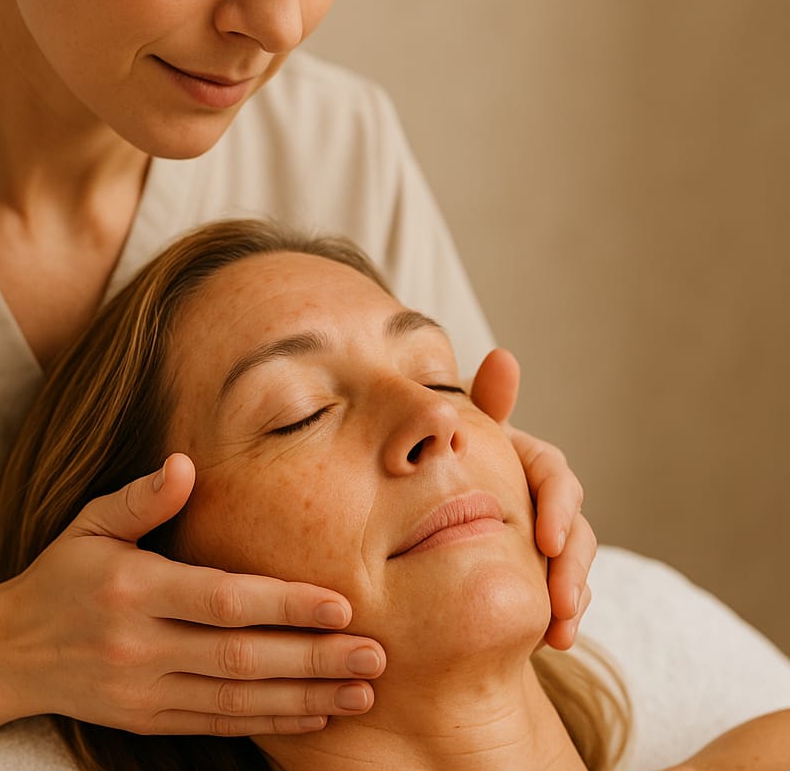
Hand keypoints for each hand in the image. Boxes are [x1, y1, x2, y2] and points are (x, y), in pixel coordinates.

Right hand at [0, 454, 385, 735]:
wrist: (7, 652)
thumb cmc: (61, 575)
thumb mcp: (90, 524)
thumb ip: (141, 497)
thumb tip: (186, 463)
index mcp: (133, 588)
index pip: (221, 600)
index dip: (284, 605)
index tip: (341, 606)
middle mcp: (140, 645)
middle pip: (241, 657)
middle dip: (313, 659)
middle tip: (374, 658)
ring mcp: (143, 691)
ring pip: (237, 700)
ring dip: (304, 698)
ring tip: (361, 693)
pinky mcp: (146, 720)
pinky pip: (217, 725)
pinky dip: (268, 723)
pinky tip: (312, 714)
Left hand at [470, 349, 595, 650]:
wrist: (424, 526)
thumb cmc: (442, 469)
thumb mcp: (458, 440)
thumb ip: (481, 405)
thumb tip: (504, 357)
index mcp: (520, 462)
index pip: (553, 476)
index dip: (558, 507)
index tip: (547, 542)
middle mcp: (539, 497)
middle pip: (573, 525)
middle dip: (573, 563)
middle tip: (561, 599)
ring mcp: (544, 537)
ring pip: (574, 561)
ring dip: (573, 595)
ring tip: (561, 631)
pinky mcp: (541, 572)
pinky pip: (564, 593)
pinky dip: (564, 615)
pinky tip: (553, 641)